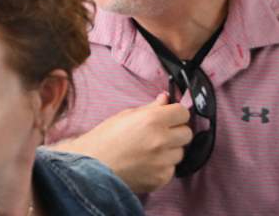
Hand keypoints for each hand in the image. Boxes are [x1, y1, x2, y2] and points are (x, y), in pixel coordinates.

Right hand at [52, 93, 190, 192]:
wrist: (92, 167)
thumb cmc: (104, 140)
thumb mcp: (125, 116)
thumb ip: (150, 108)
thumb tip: (165, 99)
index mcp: (152, 119)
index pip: (183, 113)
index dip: (176, 114)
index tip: (170, 116)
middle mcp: (161, 140)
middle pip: (186, 133)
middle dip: (175, 132)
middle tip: (161, 133)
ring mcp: (162, 161)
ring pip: (180, 152)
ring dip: (170, 150)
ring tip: (150, 150)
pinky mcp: (161, 178)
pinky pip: (171, 169)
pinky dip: (163, 166)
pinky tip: (147, 163)